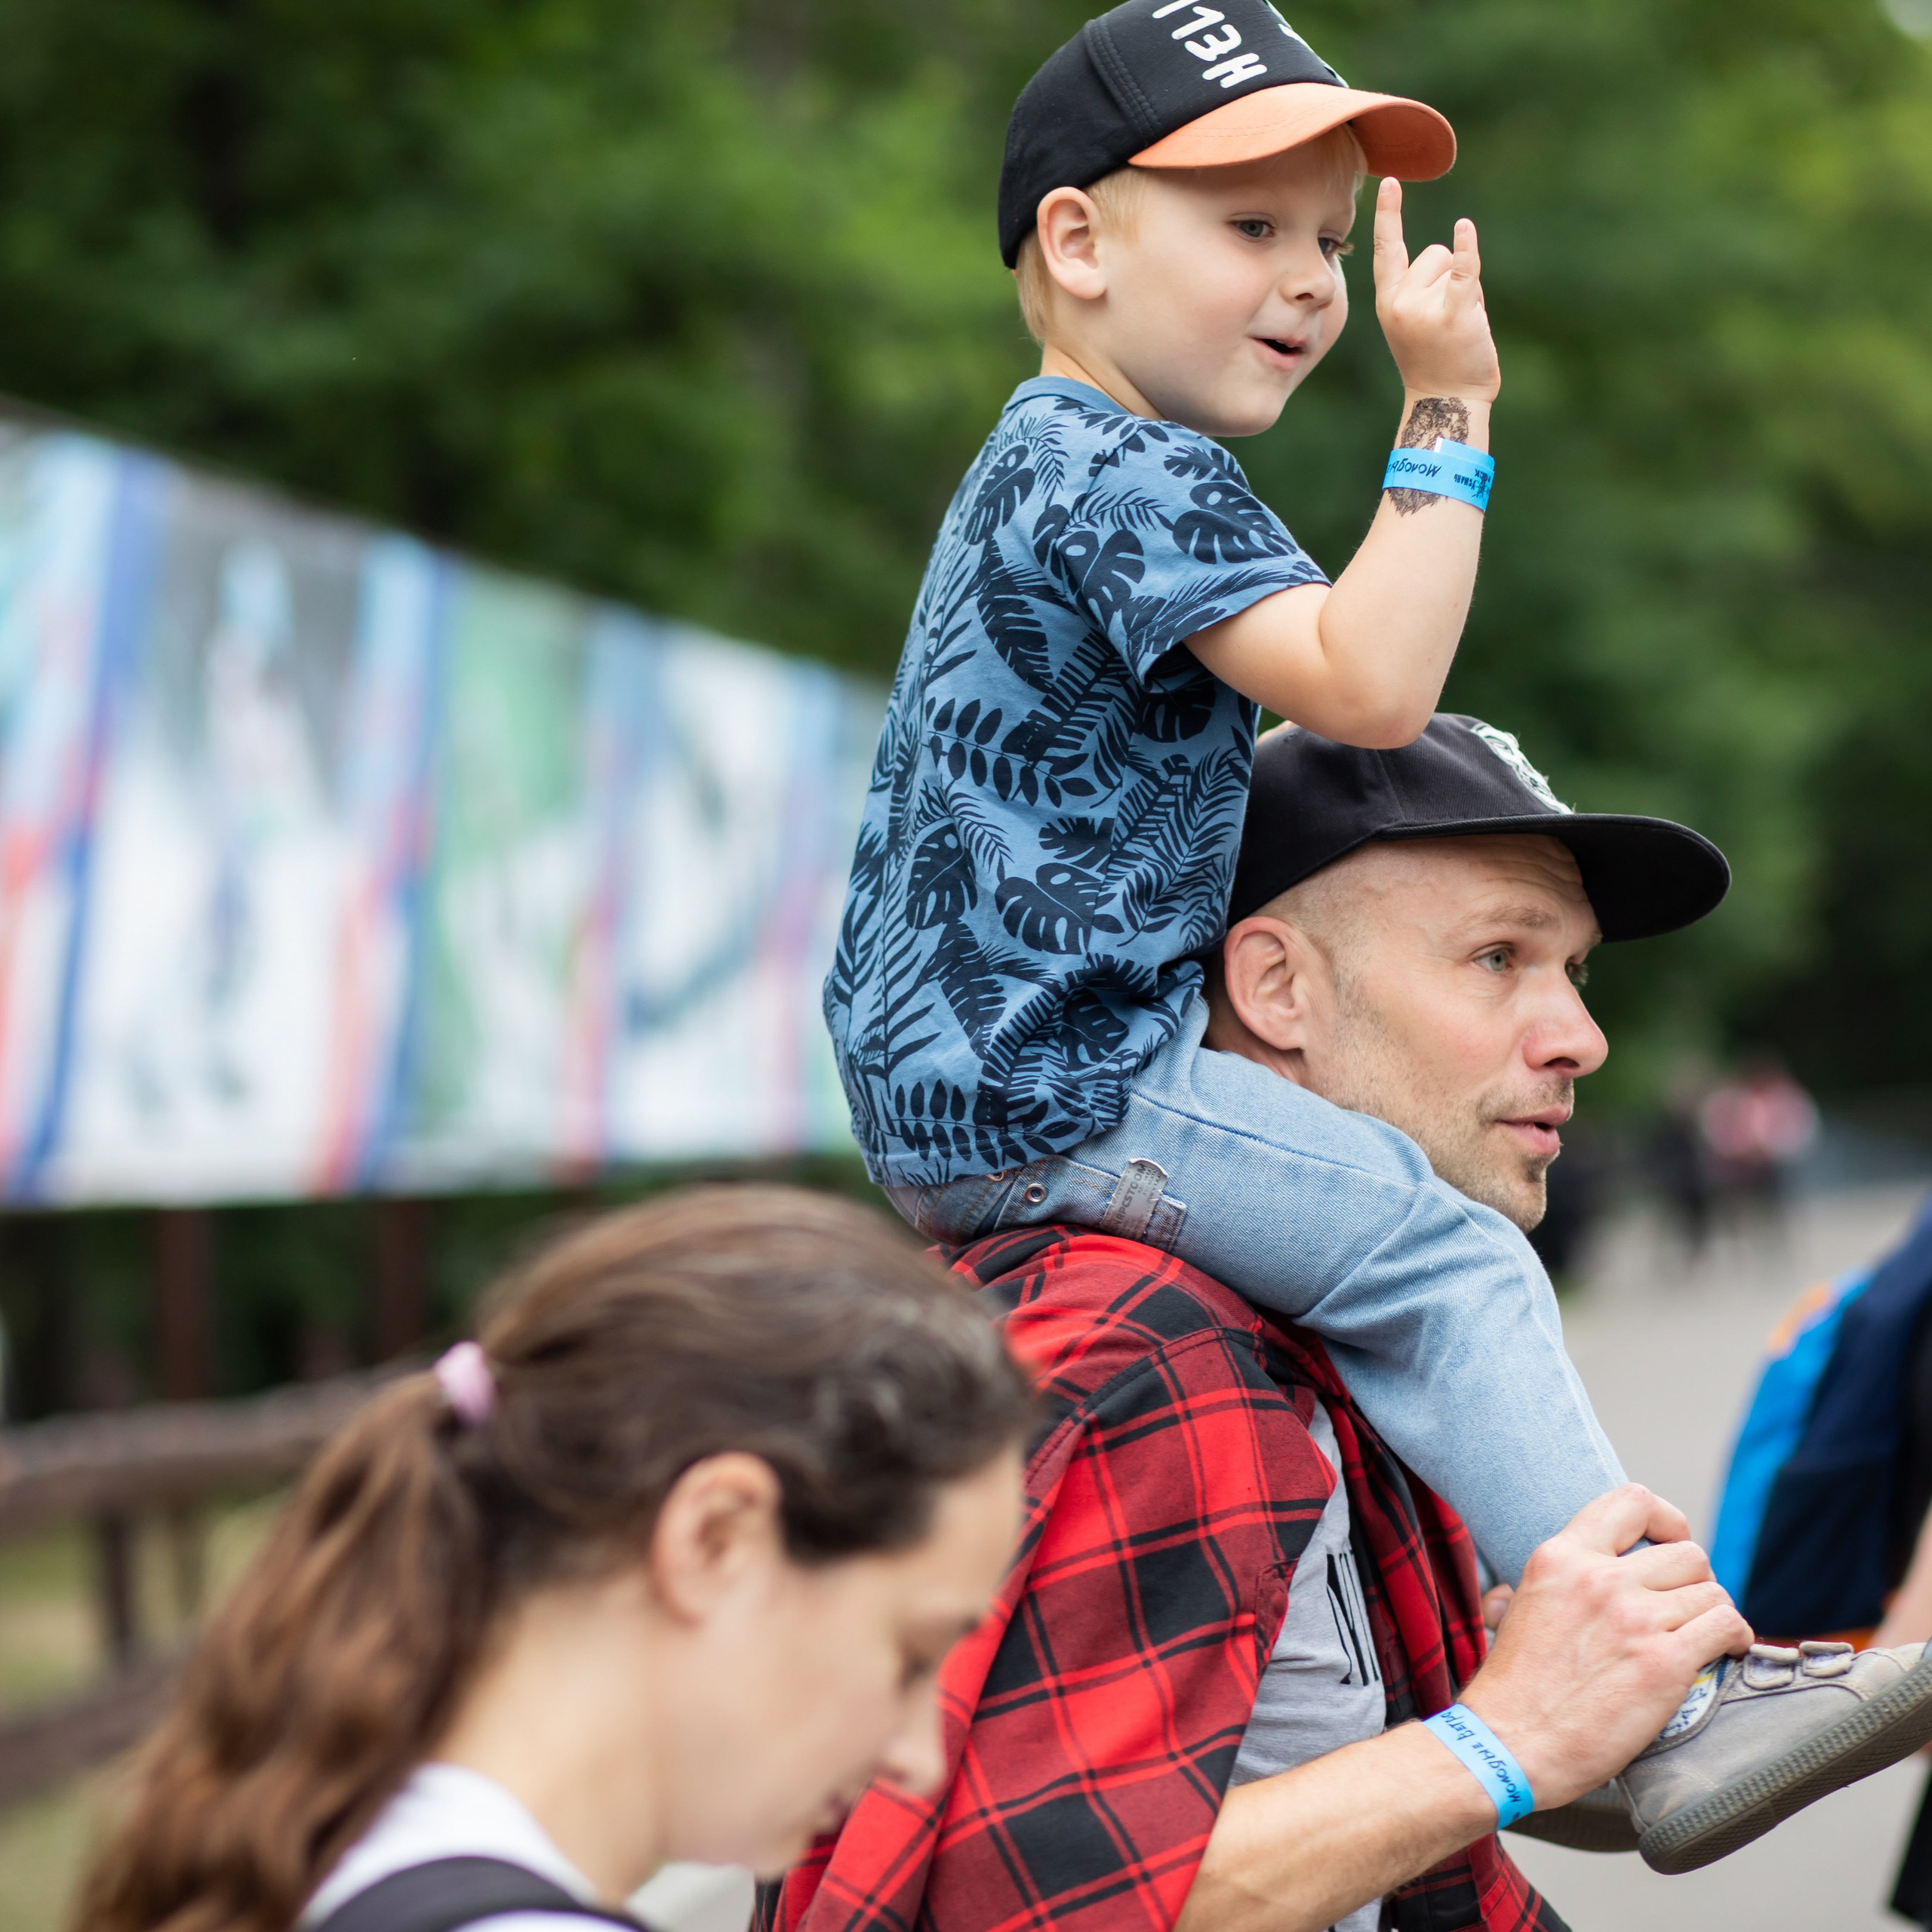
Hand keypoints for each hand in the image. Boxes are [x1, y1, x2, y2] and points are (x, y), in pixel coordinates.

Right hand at [1372, 178, 1499, 405]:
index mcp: (1387, 302)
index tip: (1390, 181)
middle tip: (1446, 321)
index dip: (1388, 214)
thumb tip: (1453, 247)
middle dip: (1448, 276)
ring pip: (1454, 265)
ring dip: (1466, 287)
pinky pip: (1463, 270)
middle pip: (1433, 254)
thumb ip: (1419, 288)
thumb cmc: (1436, 362)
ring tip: (1460, 325)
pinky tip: (1465, 229)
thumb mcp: (1412, 323)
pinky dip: (1467, 250)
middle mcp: (1400, 301)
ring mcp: (1424, 308)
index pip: (1386, 249)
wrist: (1446, 402)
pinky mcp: (1453, 313)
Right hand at [1457, 1485, 1751, 1810]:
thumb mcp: (1517, 1608)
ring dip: (1714, 1615)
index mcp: (1560, 1557)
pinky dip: (1735, 1637)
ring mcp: (1634, 1617)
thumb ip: (1548, 1587)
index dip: (1667, 1519)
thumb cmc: (1513, 1688)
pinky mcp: (1664, 1661)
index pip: (1632, 1501)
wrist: (1510, 1743)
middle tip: (1685, 1611)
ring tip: (1704, 1637)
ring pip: (1712, 1592)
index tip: (1670, 1542)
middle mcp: (1600, 1577)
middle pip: (1687, 1554)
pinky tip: (1724, 1651)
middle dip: (1695, 1583)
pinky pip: (1726, 1626)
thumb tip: (1536, 1591)